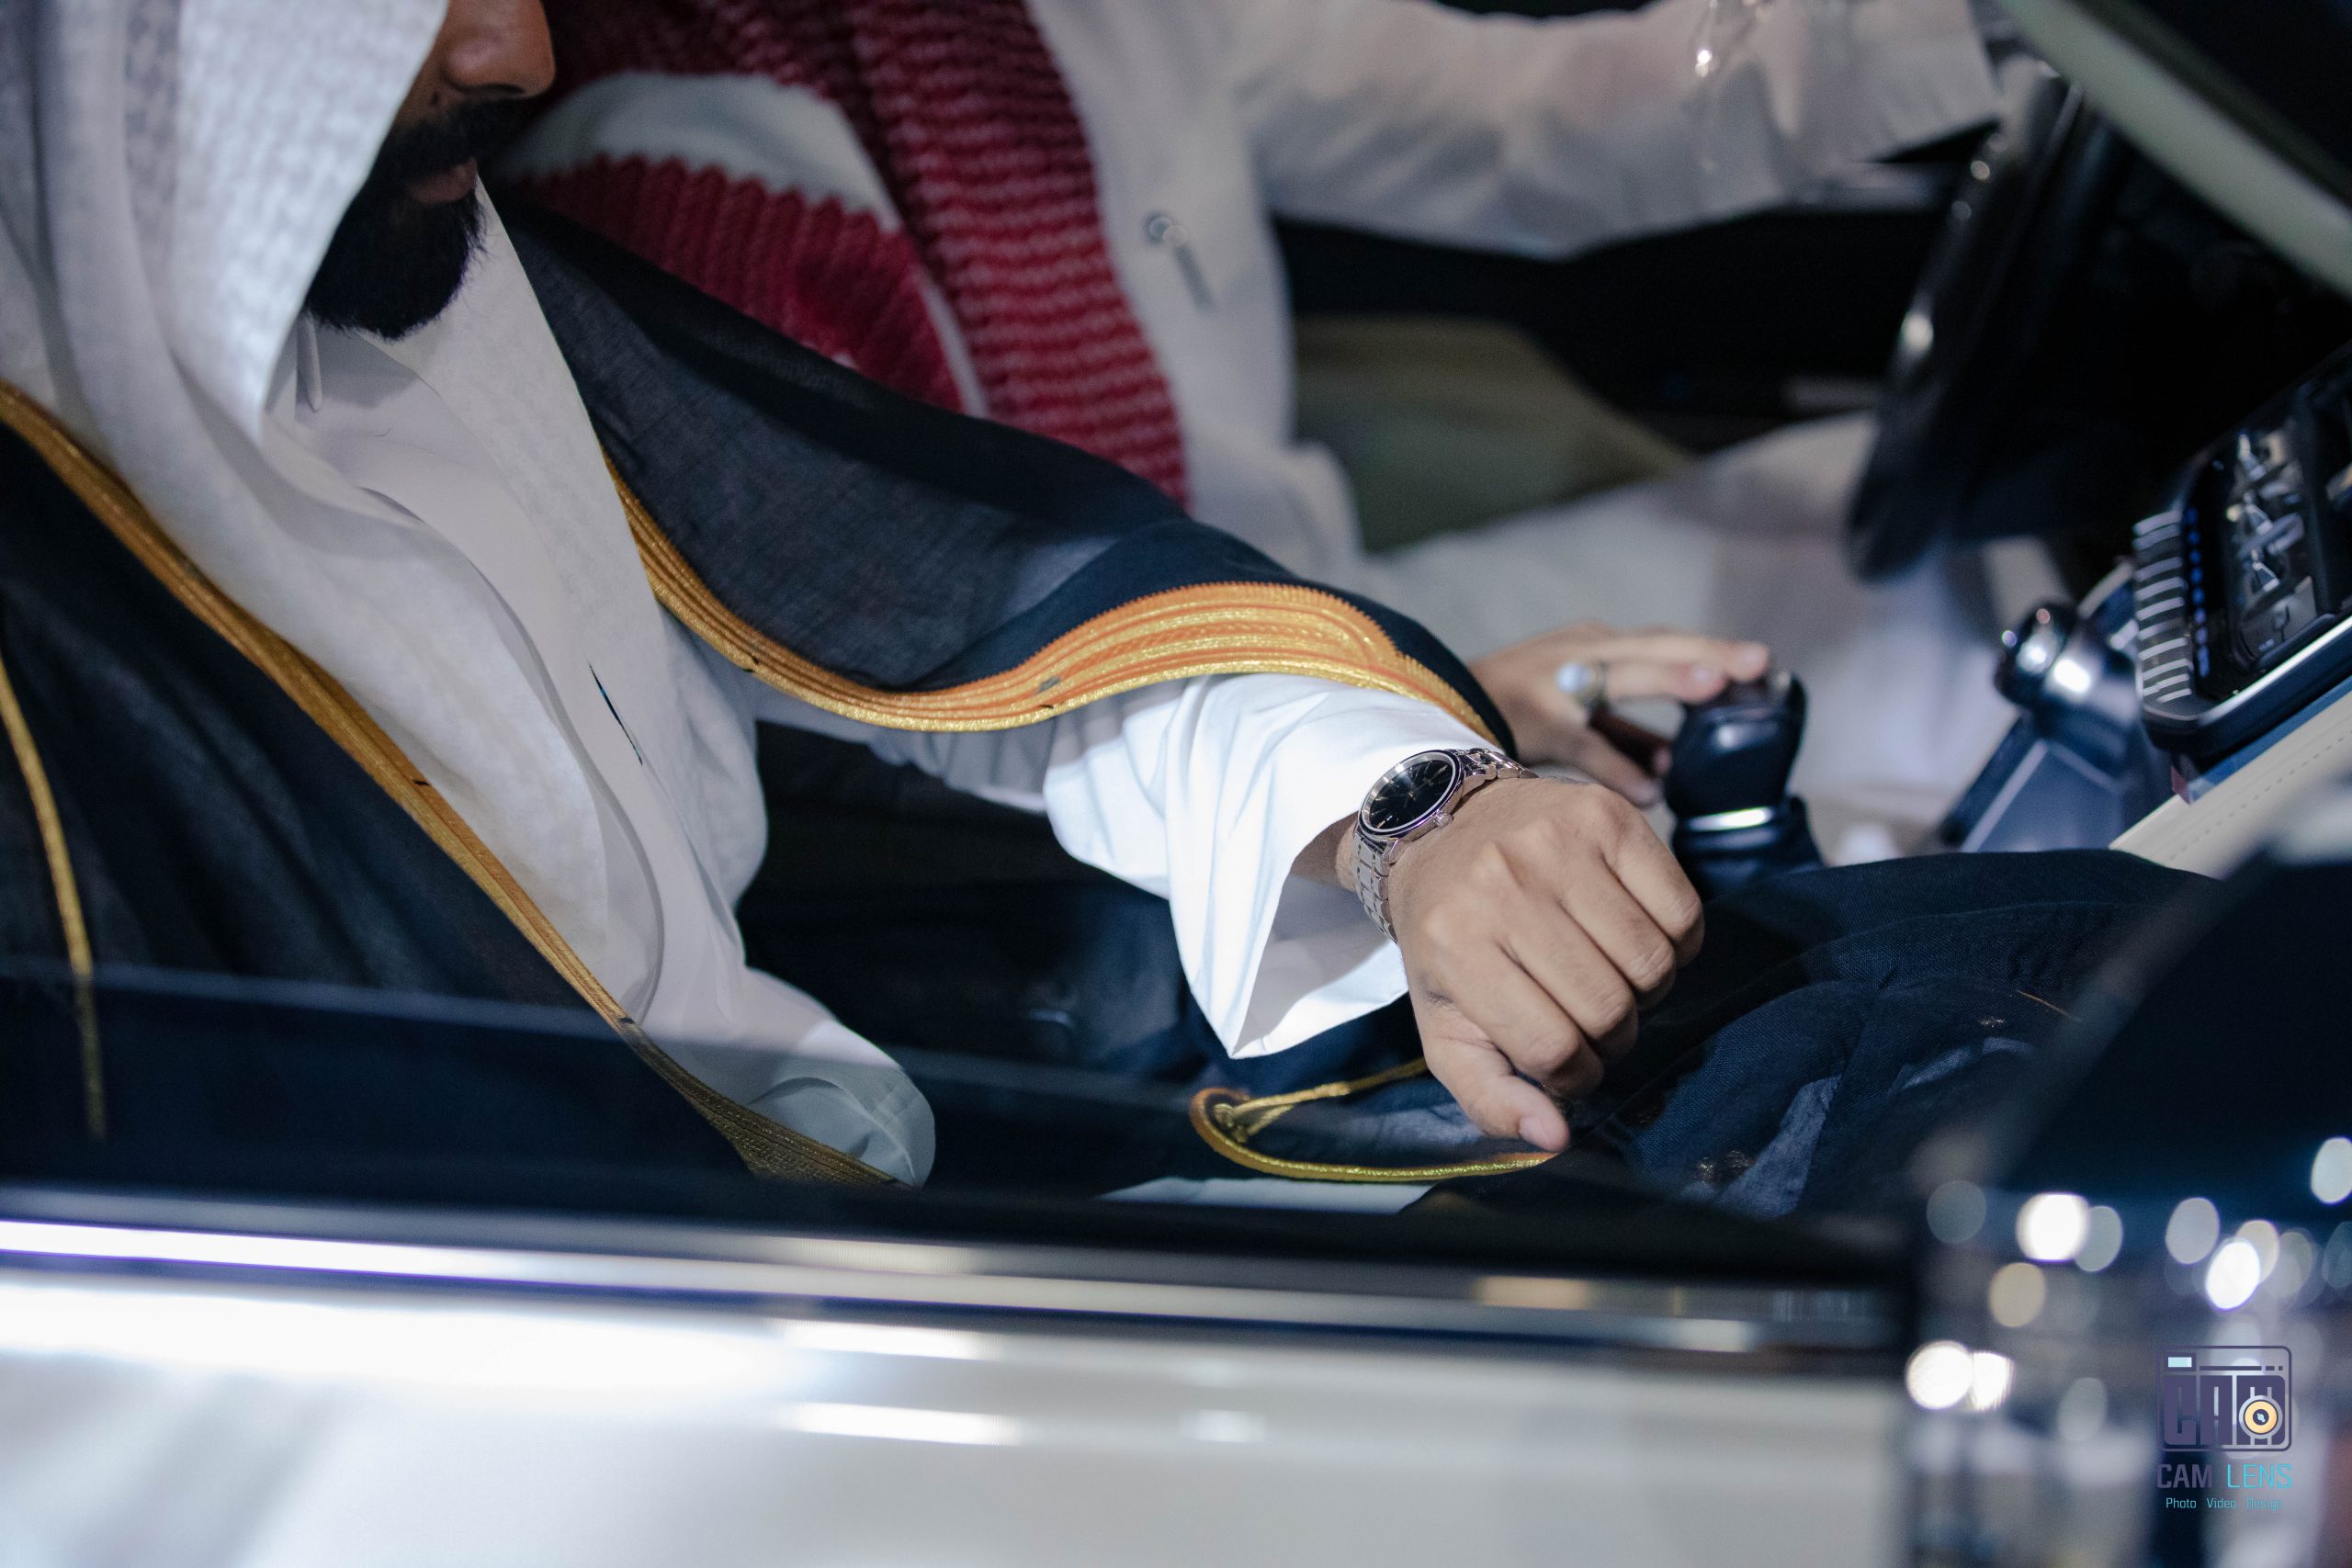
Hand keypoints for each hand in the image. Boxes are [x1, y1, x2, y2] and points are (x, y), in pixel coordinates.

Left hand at [1380, 776, 1702, 1150]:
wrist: (1439, 827)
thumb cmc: (1447, 940)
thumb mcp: (1445, 1027)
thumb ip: (1488, 1096)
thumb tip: (1554, 1138)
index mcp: (1456, 945)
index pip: (1552, 1047)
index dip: (1576, 1076)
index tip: (1568, 1068)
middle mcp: (1504, 886)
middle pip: (1607, 1007)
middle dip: (1612, 1038)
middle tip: (1593, 1025)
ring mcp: (1558, 844)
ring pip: (1652, 964)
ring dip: (1646, 994)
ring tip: (1613, 982)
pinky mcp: (1607, 816)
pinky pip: (1683, 910)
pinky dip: (1676, 945)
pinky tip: (1638, 941)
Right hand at [1470, 624, 1770, 803]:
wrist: (1435, 721)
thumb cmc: (1513, 718)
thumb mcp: (1577, 717)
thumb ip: (1626, 738)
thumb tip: (1674, 769)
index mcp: (1595, 647)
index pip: (1665, 642)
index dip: (1713, 650)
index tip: (1764, 663)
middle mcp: (1579, 654)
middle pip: (1653, 646)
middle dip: (1705, 651)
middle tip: (1757, 662)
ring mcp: (1554, 682)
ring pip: (1620, 675)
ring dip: (1668, 677)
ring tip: (1716, 685)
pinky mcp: (1533, 720)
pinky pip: (1584, 742)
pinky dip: (1619, 763)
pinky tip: (1652, 788)